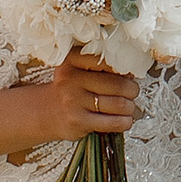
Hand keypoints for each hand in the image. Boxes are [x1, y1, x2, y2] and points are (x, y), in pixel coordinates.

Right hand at [9, 55, 142, 157]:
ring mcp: (73, 101)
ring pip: (118, 104)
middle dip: (132, 90)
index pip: (109, 61)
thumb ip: (102, 66)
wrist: (47, 112)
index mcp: (73, 59)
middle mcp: (70, 78)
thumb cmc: (72, 89)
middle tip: (133, 92)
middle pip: (118, 84)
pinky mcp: (78, 121)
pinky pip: (112, 122)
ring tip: (129, 107)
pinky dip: (125, 122)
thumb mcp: (79, 69)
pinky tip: (125, 120)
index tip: (129, 74)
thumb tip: (133, 73)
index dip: (125, 69)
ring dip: (130, 107)